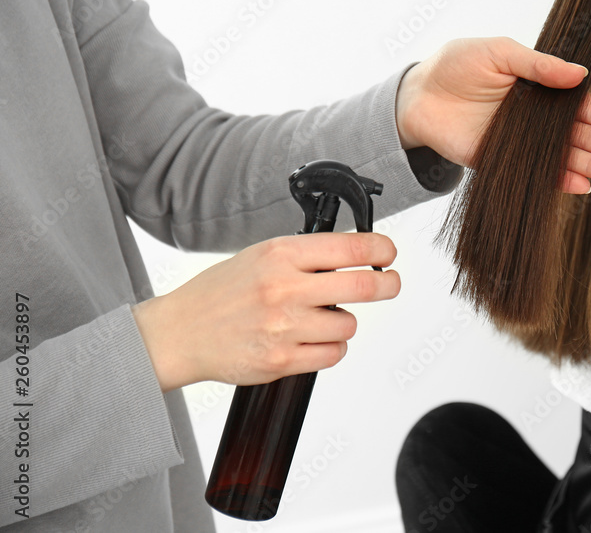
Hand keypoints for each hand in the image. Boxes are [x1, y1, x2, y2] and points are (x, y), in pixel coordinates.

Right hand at [131, 232, 399, 391]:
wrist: (180, 333)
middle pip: (362, 287)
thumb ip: (306, 256)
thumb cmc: (221, 292)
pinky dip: (330, 348)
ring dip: (343, 322)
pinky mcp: (281, 361)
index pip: (350, 249)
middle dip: (386, 284)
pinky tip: (310, 339)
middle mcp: (284, 289)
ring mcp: (283, 327)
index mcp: (280, 255)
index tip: (389, 254)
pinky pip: (333, 354)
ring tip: (318, 317)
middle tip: (391, 283)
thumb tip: (357, 255)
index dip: (380, 250)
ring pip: (349, 325)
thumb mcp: (261, 256)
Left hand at [395, 37, 590, 193]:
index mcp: (544, 90)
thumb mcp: (500, 53)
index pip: (589, 107)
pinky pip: (539, 175)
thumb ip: (539, 66)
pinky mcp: (505, 164)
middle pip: (586, 135)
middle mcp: (539, 120)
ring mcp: (525, 145)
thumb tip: (581, 75)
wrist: (418, 94)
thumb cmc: (457, 64)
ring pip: (569, 157)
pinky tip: (585, 185)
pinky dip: (561, 181)